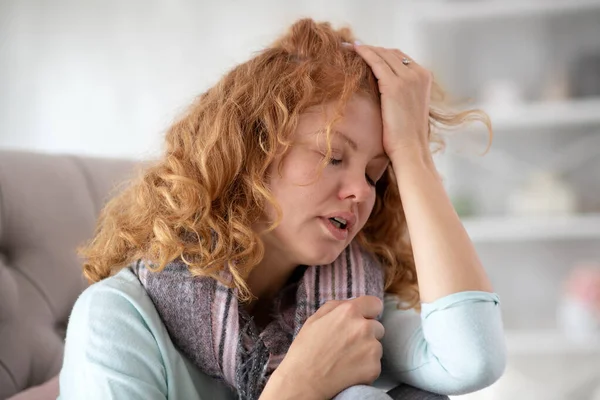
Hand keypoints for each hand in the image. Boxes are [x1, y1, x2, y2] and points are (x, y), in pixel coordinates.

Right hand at [270, 296, 384, 399]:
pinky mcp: (374, 367)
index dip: (368, 312)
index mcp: (348, 311)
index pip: (374, 303)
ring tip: (346, 359)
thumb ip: (336, 307)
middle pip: (377, 326)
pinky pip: (375, 364)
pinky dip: (365, 368)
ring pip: (377, 346)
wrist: (304, 382)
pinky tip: (349, 370)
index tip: (364, 319)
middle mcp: (363, 327)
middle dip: (367, 333)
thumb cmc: (305, 350)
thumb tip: (351, 303)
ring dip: (367, 351)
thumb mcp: (314, 319)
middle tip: (348, 344)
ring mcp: (371, 348)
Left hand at [353, 43, 432, 162]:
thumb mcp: (409, 106)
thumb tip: (384, 86)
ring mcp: (407, 78)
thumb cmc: (407, 134)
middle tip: (355, 47)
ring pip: (383, 55)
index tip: (367, 52)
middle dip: (372, 49)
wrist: (410, 148)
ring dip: (365, 48)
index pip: (400, 57)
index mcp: (424, 77)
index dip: (382, 53)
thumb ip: (402, 92)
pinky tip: (353, 49)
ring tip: (349, 47)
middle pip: (391, 53)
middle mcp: (418, 74)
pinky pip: (376, 62)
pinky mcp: (393, 85)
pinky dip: (364, 53)